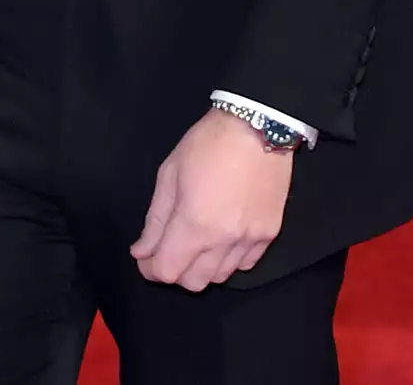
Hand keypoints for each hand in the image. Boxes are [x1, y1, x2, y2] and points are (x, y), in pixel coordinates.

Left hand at [130, 108, 294, 290]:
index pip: (168, 271)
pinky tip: (220, 240)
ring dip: (201, 268)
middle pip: (194, 282)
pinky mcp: (270, 235)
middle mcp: (225, 241)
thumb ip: (155, 220)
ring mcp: (251, 241)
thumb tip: (141, 251)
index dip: (150, 268)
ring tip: (193, 243)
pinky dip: (227, 261)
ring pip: (220, 278)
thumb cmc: (206, 145)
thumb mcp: (169, 175)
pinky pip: (245, 266)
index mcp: (195, 223)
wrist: (257, 129)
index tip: (144, 256)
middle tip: (167, 249)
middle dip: (174, 271)